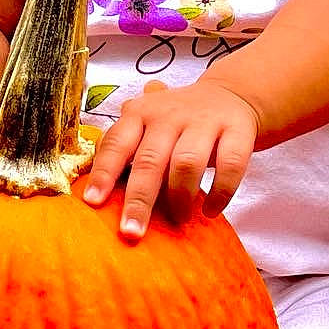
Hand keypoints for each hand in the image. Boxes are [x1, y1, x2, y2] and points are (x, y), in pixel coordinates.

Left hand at [83, 80, 259, 240]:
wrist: (230, 95)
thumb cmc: (177, 120)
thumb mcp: (145, 123)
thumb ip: (120, 147)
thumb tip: (91, 188)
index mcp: (140, 113)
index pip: (117, 143)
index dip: (103, 173)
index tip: (92, 202)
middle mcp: (170, 115)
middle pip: (150, 160)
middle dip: (139, 200)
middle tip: (131, 233)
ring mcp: (205, 121)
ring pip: (187, 163)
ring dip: (180, 197)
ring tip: (178, 219)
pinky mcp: (237, 130)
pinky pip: (230, 165)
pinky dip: (220, 193)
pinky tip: (210, 211)